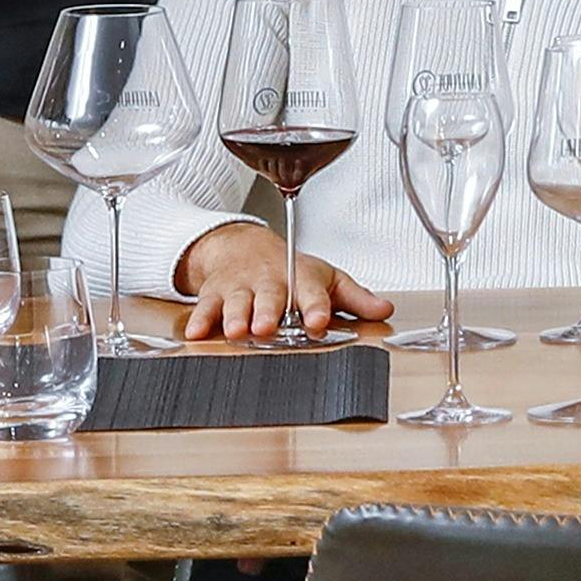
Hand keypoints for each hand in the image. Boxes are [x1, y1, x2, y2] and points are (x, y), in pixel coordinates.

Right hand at [173, 224, 375, 341]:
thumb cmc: (289, 270)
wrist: (244, 247)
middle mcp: (270, 283)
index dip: (315, 308)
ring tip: (235, 330)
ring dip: (235, 316)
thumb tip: (385, 310)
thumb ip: (355, 298)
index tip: (317, 322)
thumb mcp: (326, 279)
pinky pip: (205, 306)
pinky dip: (199, 320)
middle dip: (267, 311)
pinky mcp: (215, 294)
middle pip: (269, 297)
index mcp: (301, 280)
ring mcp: (240, 288)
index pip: (312, 294)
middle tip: (267, 327)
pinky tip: (195, 334)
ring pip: (236, 301)